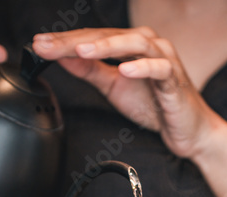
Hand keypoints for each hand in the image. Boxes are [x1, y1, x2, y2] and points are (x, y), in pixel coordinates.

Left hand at [32, 27, 226, 159]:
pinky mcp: (176, 79)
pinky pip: (160, 69)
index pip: (92, 37)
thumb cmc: (156, 105)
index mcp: (130, 44)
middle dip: (77, 41)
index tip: (39, 45)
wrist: (187, 131)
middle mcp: (148, 44)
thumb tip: (62, 57)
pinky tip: (125, 69)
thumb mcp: (114, 87)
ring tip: (83, 51)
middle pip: (108, 35)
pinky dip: (142, 67)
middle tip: (50, 45)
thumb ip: (90, 71)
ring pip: (135, 43)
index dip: (64, 41)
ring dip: (107, 45)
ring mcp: (163, 59)